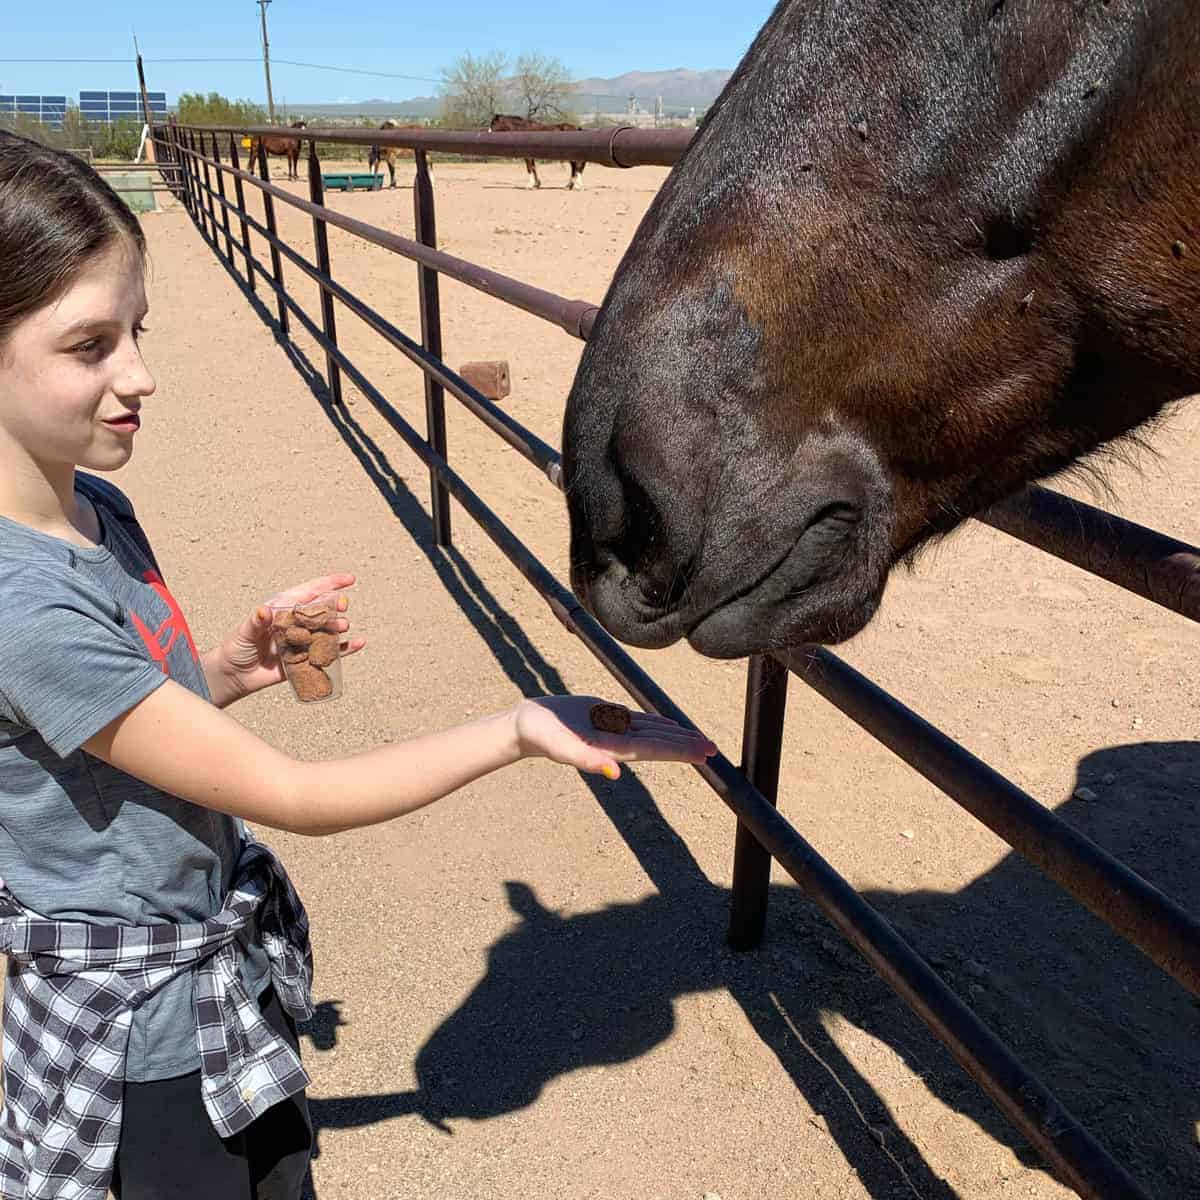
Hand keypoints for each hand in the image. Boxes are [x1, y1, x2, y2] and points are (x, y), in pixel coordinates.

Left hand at [207, 572, 365, 705]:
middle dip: (335, 605)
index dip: (330, 584)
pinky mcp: (306, 659)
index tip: (349, 579)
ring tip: (343, 627)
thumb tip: (264, 611)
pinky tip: (359, 643)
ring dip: (338, 626)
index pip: (309, 592)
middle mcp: (296, 623)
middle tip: (343, 605)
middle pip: (322, 610)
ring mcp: (303, 641)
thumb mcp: (244, 632)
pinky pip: (329, 653)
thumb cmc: (237, 647)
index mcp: (283, 609)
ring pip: (327, 630)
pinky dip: (346, 649)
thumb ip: (256, 622)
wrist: (234, 675)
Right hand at [512, 695, 716, 778]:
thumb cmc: (542, 737)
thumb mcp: (562, 748)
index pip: (655, 750)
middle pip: (660, 742)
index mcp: (613, 749)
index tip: (703, 755)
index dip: (680, 752)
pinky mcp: (607, 716)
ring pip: (653, 731)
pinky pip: (638, 720)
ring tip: (700, 740)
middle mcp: (619, 741)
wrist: (528, 725)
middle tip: (714, 749)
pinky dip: (657, 722)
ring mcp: (614, 729)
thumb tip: (614, 772)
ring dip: (676, 735)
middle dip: (687, 746)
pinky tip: (669, 724)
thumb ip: (587, 761)